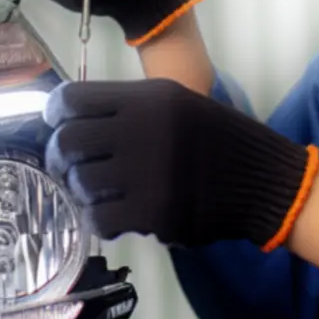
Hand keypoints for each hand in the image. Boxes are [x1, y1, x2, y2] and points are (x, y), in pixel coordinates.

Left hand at [44, 79, 318, 250]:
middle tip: (68, 166)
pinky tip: (113, 214)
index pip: (72, 99)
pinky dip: (99, 219)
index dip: (55, 113)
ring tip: (98, 192)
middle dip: (59, 157)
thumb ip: (125, 107)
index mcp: (145, 99)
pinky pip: (100, 218)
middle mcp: (142, 131)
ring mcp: (148, 173)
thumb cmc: (213, 139)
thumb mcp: (173, 102)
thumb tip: (68, 121)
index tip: (58, 125)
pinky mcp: (154, 212)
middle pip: (67, 143)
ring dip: (82, 191)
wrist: (263, 180)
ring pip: (80, 184)